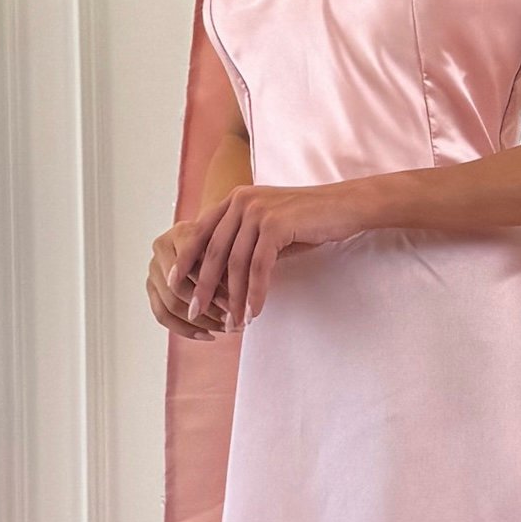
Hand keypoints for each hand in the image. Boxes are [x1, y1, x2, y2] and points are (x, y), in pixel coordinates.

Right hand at [146, 220, 231, 338]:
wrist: (211, 239)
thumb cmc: (226, 242)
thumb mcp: (231, 247)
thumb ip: (228, 267)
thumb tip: (235, 303)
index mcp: (179, 234)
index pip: (190, 267)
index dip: (212, 289)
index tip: (232, 306)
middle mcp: (160, 250)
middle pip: (178, 289)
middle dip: (207, 309)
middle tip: (231, 321)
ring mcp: (153, 270)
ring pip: (170, 306)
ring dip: (200, 322)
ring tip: (225, 329)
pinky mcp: (152, 289)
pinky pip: (163, 316)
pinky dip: (186, 329)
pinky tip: (209, 335)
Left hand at [172, 179, 375, 328]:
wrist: (346, 205)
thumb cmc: (310, 220)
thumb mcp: (270, 225)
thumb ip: (246, 240)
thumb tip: (223, 274)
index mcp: (235, 199)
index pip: (200, 231)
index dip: (185, 259)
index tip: (174, 284)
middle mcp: (241, 201)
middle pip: (213, 251)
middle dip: (203, 286)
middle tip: (195, 312)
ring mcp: (258, 211)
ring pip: (236, 263)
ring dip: (233, 298)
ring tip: (232, 323)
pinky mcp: (276, 225)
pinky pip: (259, 267)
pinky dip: (255, 293)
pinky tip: (254, 312)